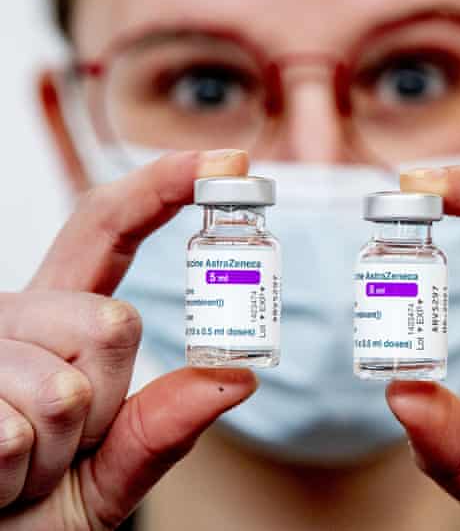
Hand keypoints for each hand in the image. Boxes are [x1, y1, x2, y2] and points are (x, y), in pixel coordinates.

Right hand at [0, 150, 257, 529]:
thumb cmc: (33, 507)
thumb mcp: (108, 473)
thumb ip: (162, 429)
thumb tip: (239, 378)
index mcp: (57, 321)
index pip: (107, 232)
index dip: (161, 188)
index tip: (221, 161)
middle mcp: (13, 317)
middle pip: (115, 322)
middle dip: (106, 401)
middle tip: (61, 443)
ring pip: (66, 388)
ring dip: (57, 452)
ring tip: (21, 464)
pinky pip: (16, 433)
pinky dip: (15, 476)